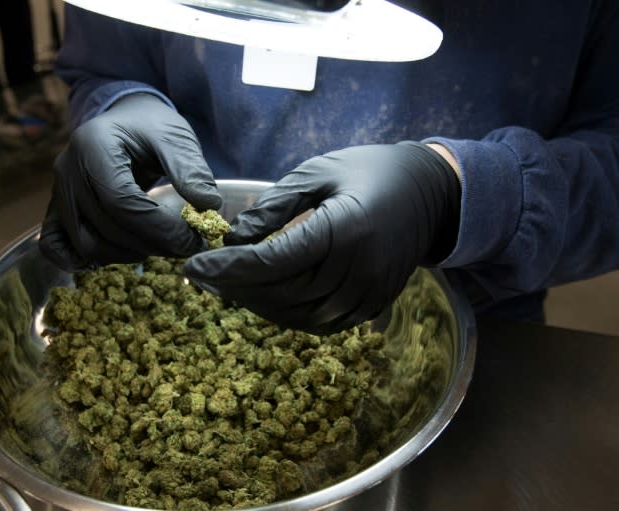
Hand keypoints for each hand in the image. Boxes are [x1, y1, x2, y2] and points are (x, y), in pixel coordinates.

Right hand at [39, 93, 221, 270]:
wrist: (124, 121)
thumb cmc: (150, 126)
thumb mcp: (175, 137)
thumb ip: (191, 170)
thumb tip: (208, 207)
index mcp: (94, 145)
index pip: (121, 202)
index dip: (159, 229)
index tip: (192, 239)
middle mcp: (67, 170)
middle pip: (105, 228)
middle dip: (151, 244)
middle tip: (186, 245)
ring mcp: (58, 192)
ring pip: (86, 244)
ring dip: (127, 254)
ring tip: (160, 245)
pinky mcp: (57, 210)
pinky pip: (57, 246)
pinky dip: (83, 260)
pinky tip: (117, 255)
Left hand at [184, 142, 460, 334]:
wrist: (431, 192)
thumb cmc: (369, 170)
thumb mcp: (317, 172)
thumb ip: (274, 205)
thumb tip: (235, 237)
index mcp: (344, 230)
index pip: (272, 262)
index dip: (228, 267)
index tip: (193, 266)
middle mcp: (358, 270)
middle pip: (280, 293)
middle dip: (234, 287)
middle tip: (202, 276)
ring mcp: (369, 294)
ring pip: (297, 315)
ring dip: (257, 304)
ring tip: (228, 285)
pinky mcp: (373, 306)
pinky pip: (321, 322)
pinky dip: (287, 313)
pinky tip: (265, 295)